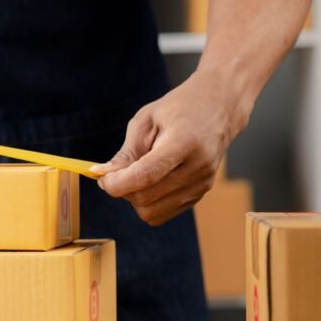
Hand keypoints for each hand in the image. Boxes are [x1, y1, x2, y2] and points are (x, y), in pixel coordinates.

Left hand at [91, 68, 252, 225]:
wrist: (219, 107)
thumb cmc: (178, 109)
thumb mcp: (145, 121)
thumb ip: (125, 153)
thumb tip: (102, 176)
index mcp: (184, 143)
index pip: (145, 176)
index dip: (117, 183)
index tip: (101, 177)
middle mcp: (198, 167)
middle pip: (146, 198)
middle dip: (122, 189)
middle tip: (116, 172)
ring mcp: (202, 184)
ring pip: (152, 212)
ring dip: (134, 198)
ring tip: (137, 173)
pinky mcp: (200, 194)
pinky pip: (162, 213)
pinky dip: (148, 202)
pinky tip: (151, 180)